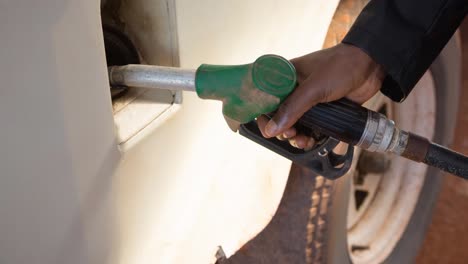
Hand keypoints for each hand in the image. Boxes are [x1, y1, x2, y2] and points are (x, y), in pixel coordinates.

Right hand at [257, 43, 384, 148]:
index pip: (265, 99)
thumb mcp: (314, 88)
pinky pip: (310, 128)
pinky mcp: (323, 111)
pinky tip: (311, 142)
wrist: (371, 65)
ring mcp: (309, 102)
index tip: (269, 129)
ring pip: (295, 125)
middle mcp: (295, 90)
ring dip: (295, 137)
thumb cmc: (340, 67)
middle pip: (279, 116)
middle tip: (291, 135)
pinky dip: (309, 137)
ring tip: (303, 142)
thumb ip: (292, 109)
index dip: (264, 116)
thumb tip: (270, 130)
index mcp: (285, 77)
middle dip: (282, 130)